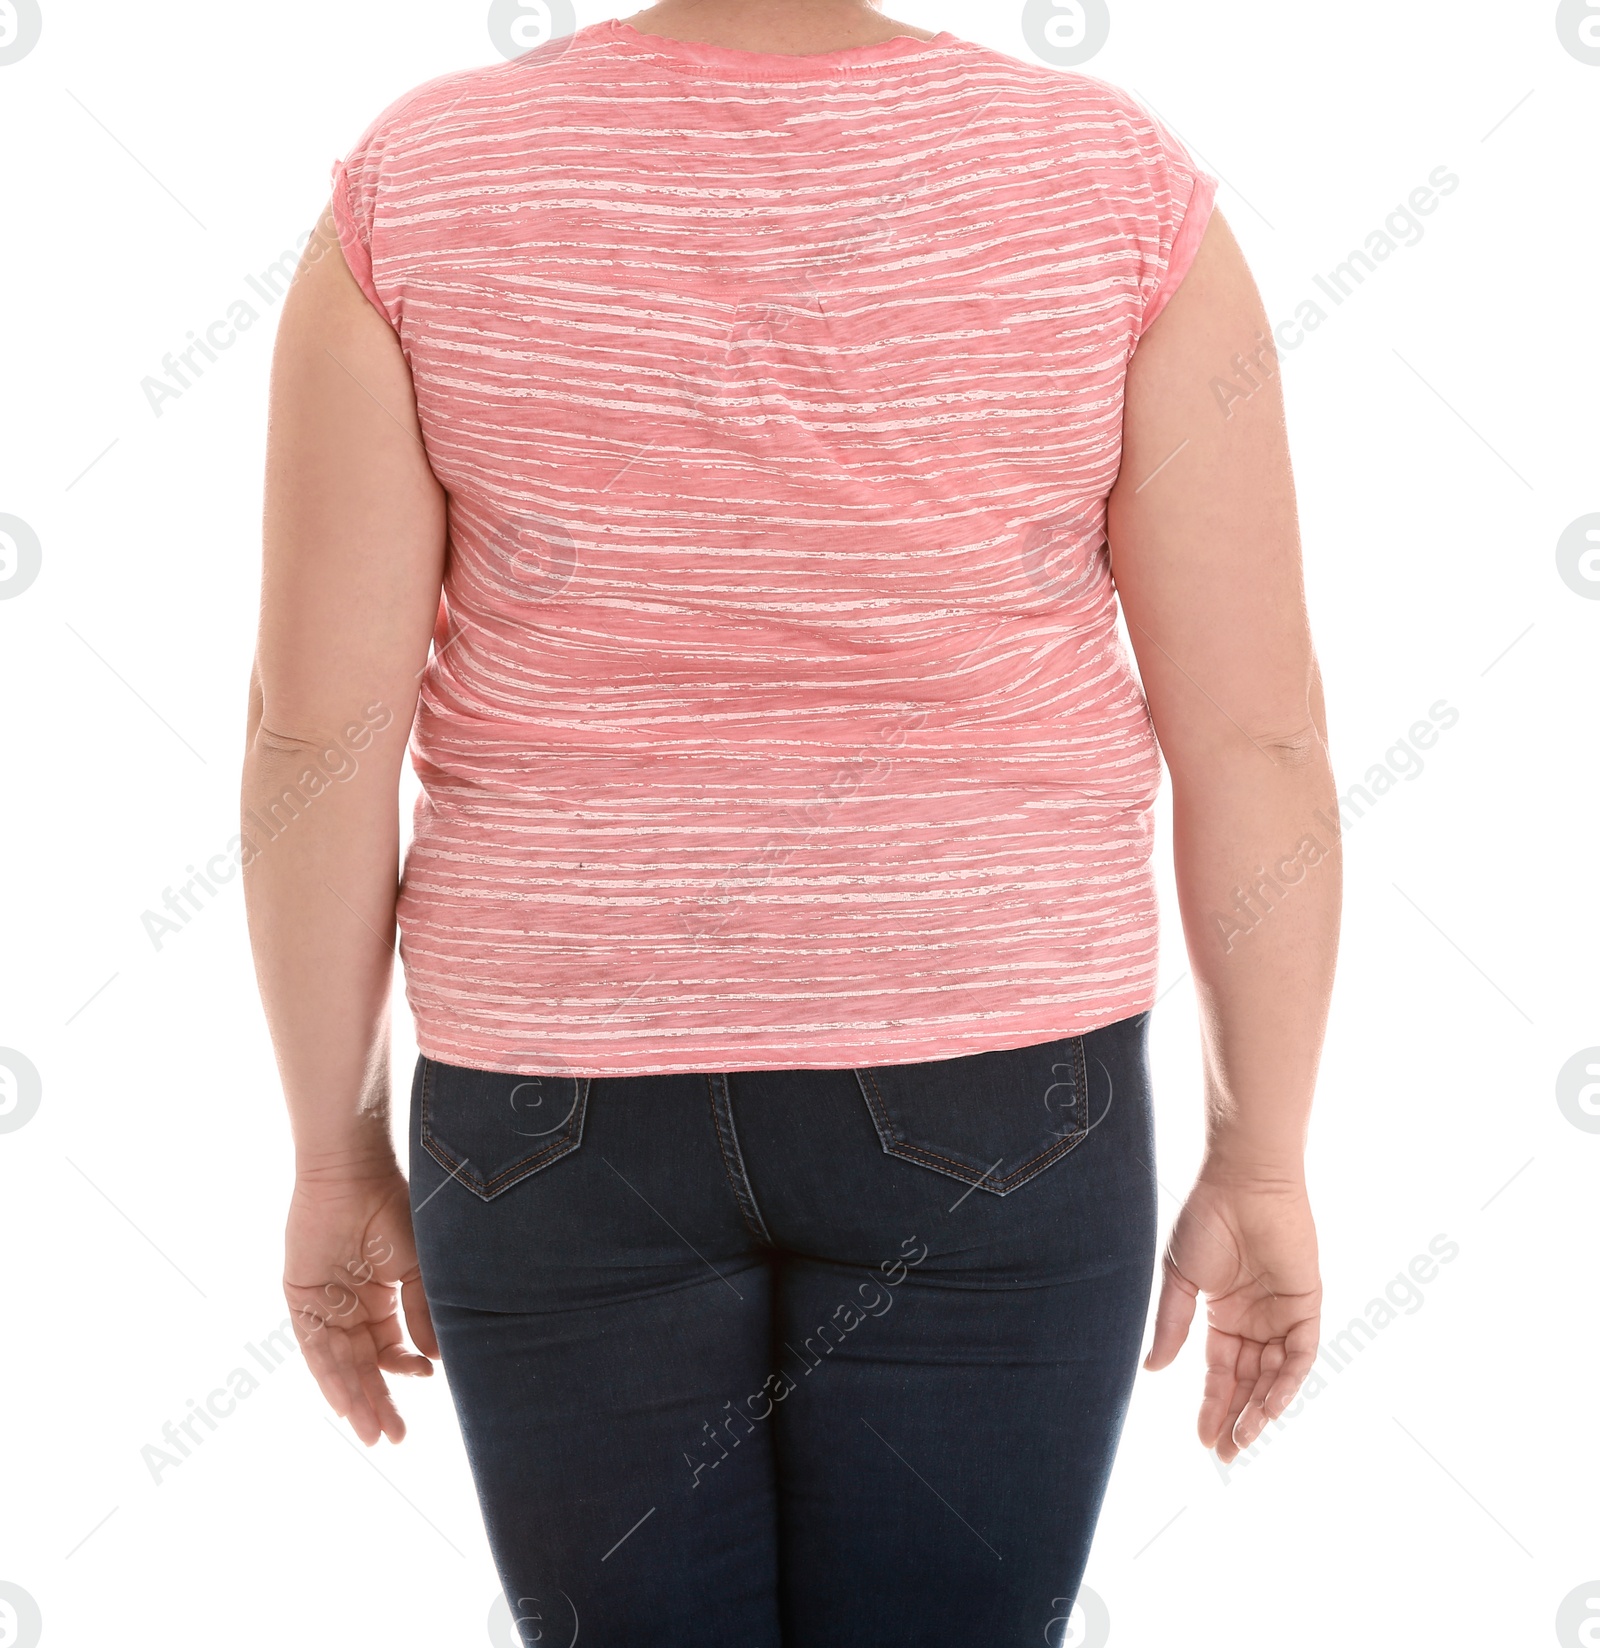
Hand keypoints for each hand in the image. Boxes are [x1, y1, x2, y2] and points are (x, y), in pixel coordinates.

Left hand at [284, 1164, 438, 1444]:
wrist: (355, 1176)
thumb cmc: (394, 1211)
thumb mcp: (417, 1269)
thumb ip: (422, 1314)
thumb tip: (434, 1362)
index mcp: (381, 1298)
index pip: (391, 1348)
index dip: (406, 1368)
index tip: (428, 1377)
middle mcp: (351, 1307)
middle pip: (363, 1367)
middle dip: (378, 1403)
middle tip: (394, 1439)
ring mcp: (324, 1306)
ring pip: (339, 1365)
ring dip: (355, 1400)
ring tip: (372, 1433)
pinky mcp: (300, 1301)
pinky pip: (314, 1348)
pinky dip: (329, 1377)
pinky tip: (344, 1404)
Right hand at [1143, 1174, 1320, 1461]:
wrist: (1241, 1182)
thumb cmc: (1205, 1221)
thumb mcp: (1179, 1279)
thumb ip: (1171, 1326)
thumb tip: (1154, 1372)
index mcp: (1222, 1313)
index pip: (1220, 1372)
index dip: (1212, 1405)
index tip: (1203, 1439)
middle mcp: (1254, 1320)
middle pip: (1248, 1382)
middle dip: (1236, 1418)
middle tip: (1225, 1455)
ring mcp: (1281, 1315)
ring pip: (1275, 1376)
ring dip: (1261, 1409)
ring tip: (1243, 1440)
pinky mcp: (1306, 1305)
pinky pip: (1300, 1354)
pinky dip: (1287, 1381)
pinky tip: (1269, 1406)